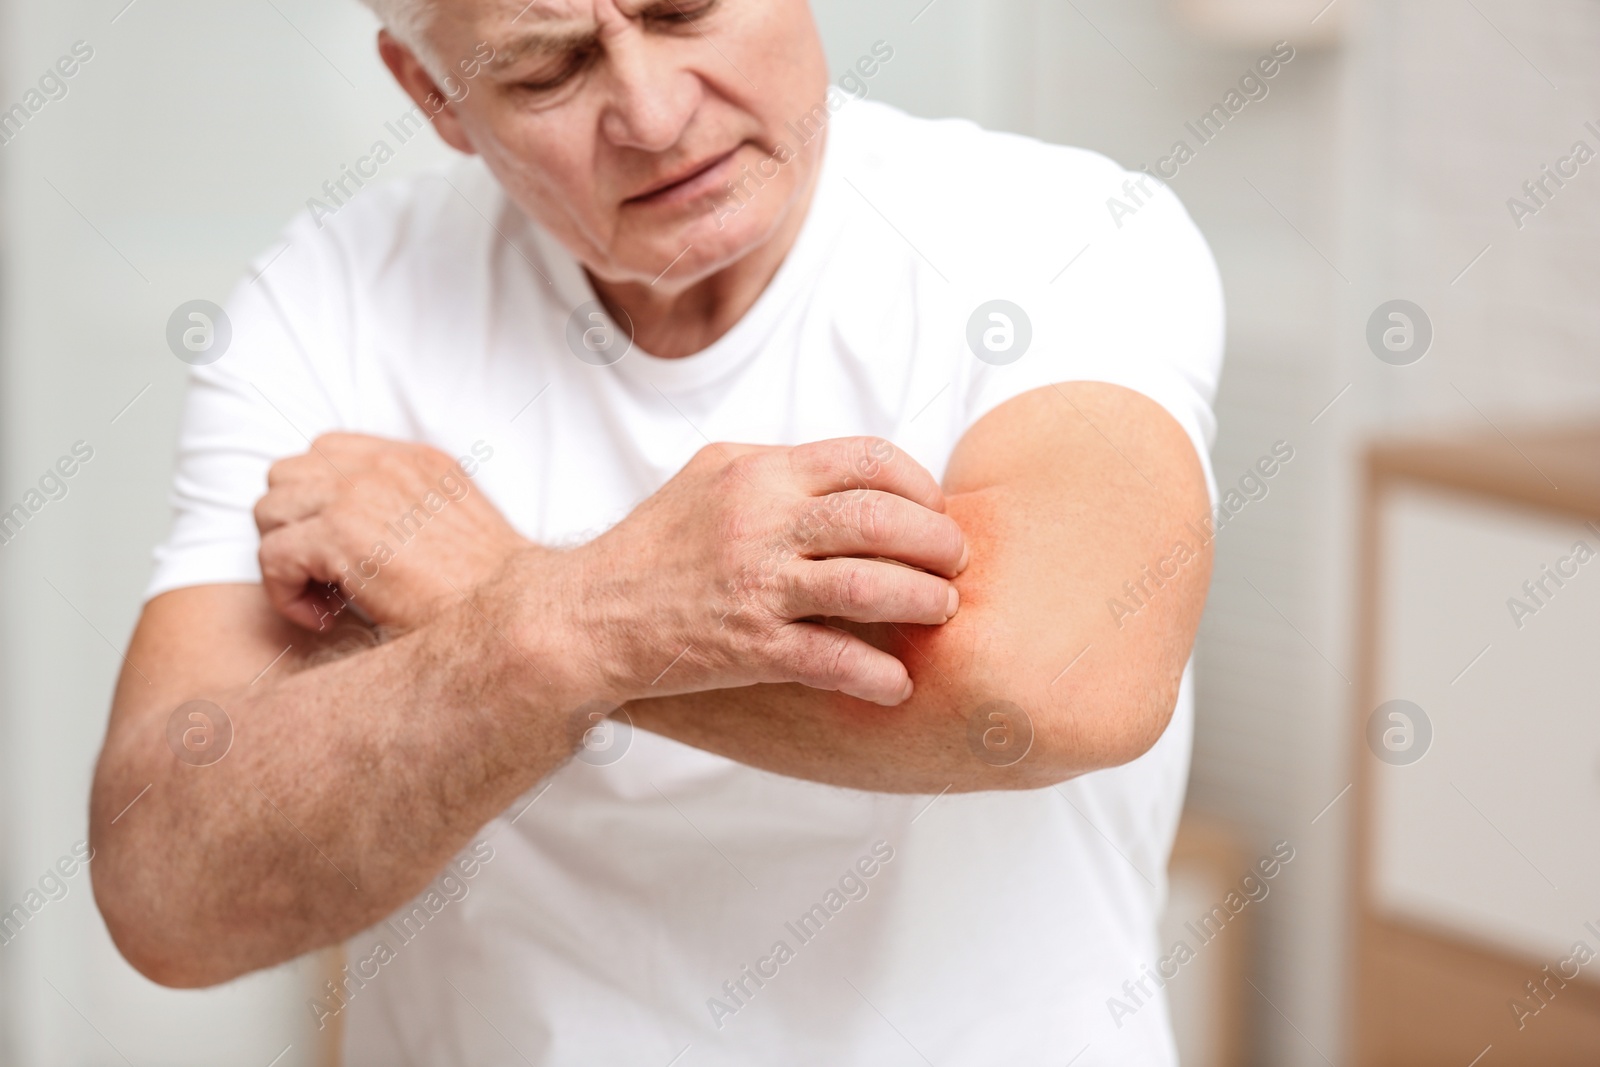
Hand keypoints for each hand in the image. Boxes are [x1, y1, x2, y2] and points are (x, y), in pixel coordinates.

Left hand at [255, 434, 527, 632]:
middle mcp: (382, 465)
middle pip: (287, 475)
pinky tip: (322, 618)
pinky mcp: (340, 535)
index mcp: (412, 459)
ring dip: (286, 557)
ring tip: (323, 596)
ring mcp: (357, 495)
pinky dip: (286, 594)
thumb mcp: (454, 521)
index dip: (319, 504)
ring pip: (269, 511)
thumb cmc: (486, 590)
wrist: (510, 615)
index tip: (342, 553)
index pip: (327, 452)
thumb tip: (366, 523)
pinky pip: (272, 556)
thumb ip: (410, 503)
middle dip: (294, 528)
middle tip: (326, 577)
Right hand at [567, 437, 967, 705]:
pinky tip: (898, 684)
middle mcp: (760, 522)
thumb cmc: (653, 547)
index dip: (917, 484)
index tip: (933, 510)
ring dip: (921, 599)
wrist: (586, 617)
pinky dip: (878, 675)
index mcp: (758, 473)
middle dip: (936, 541)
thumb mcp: (709, 477)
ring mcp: (755, 586)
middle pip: (880, 518)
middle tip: (955, 563)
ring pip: (868, 585)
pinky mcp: (749, 648)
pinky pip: (833, 660)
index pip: (866, 459)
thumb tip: (855, 473)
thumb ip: (780, 467)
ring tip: (941, 610)